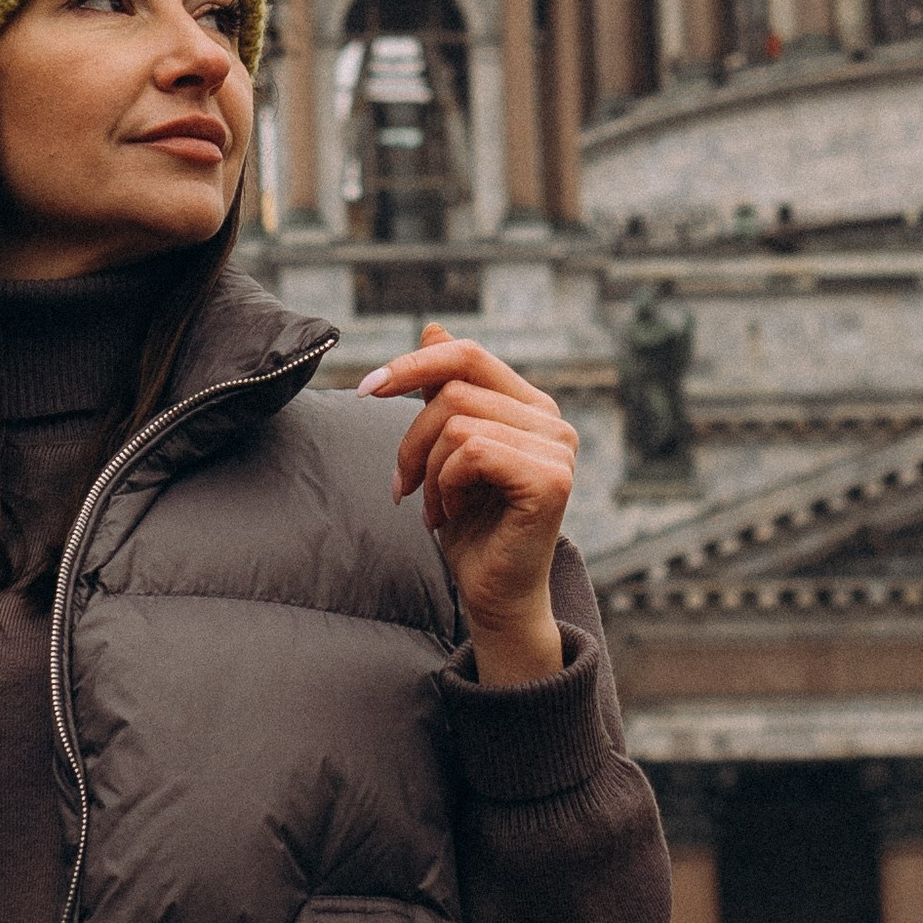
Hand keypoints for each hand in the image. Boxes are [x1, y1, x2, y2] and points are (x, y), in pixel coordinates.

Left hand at [358, 327, 575, 682]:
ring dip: (428, 471)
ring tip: (435, 506)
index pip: (467, 355)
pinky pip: (471, 452)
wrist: (493, 595)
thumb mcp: (446, 450)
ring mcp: (558, 448)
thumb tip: (434, 327)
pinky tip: (451, 514)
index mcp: (531, 406)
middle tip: (405, 486)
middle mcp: (552, 420)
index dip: (411, 364)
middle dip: (411, 440)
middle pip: (452, 390)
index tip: (364, 389)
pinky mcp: (551, 479)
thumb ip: (446, 391)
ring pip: (456, 423)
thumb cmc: (472, 526)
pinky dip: (445, 485)